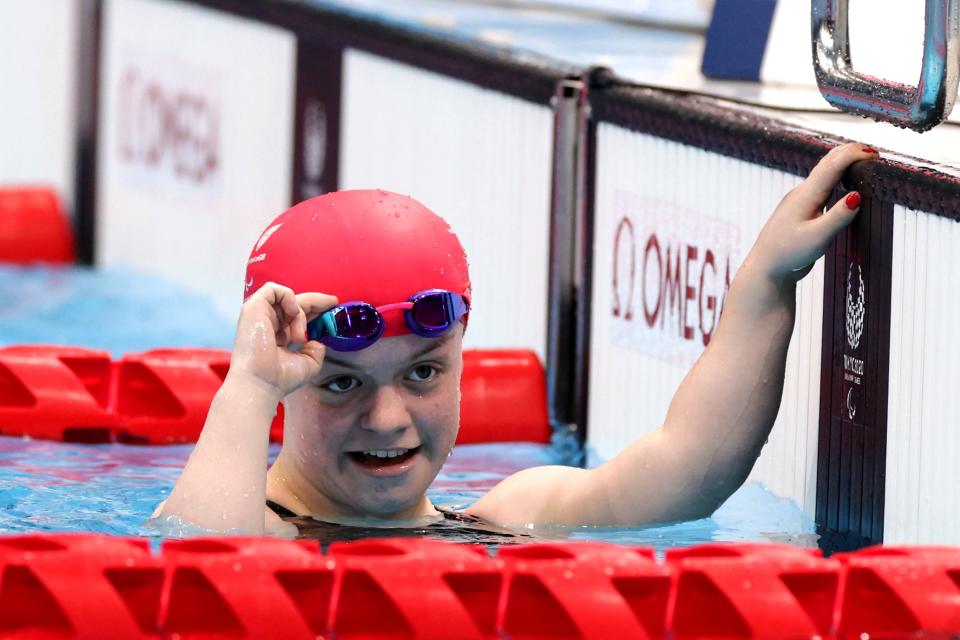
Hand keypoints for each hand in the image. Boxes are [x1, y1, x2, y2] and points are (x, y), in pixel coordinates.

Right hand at [228, 282, 337, 399]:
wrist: (261, 383)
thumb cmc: (279, 378)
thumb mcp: (308, 363)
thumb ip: (316, 349)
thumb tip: (319, 340)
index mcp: (278, 336)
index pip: (298, 316)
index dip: (316, 309)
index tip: (333, 306)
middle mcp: (268, 324)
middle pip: (295, 303)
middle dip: (316, 302)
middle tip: (333, 303)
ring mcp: (260, 315)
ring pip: (287, 300)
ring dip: (300, 313)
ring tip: (300, 337)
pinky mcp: (253, 308)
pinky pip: (273, 290)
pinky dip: (288, 297)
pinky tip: (293, 314)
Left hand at [749, 142, 876, 282]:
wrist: (766, 266)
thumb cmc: (789, 254)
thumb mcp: (817, 238)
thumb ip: (838, 217)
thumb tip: (857, 195)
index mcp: (806, 195)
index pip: (832, 165)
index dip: (854, 155)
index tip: (876, 155)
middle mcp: (802, 192)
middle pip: (827, 162)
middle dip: (850, 153)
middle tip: (875, 154)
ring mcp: (800, 199)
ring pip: (824, 173)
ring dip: (844, 163)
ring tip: (866, 161)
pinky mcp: (802, 209)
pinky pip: (822, 185)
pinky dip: (837, 176)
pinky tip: (846, 182)